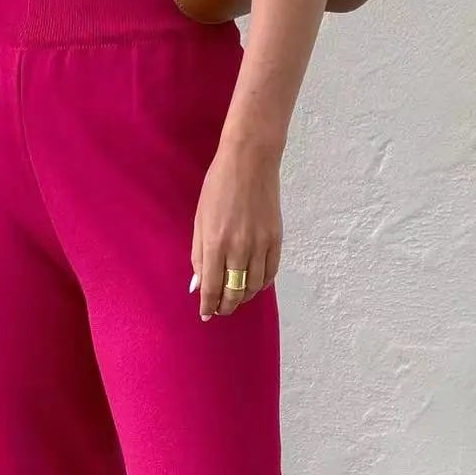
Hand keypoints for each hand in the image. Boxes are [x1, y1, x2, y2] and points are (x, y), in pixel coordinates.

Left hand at [190, 135, 282, 319]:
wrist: (251, 160)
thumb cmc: (219, 185)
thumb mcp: (200, 219)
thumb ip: (199, 254)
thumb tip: (200, 283)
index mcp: (216, 242)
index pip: (211, 287)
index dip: (208, 305)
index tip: (205, 314)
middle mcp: (239, 248)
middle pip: (234, 292)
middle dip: (226, 306)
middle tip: (220, 310)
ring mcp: (261, 244)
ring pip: (254, 286)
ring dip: (243, 297)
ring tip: (235, 297)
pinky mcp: (276, 239)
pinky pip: (270, 273)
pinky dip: (261, 284)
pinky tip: (253, 284)